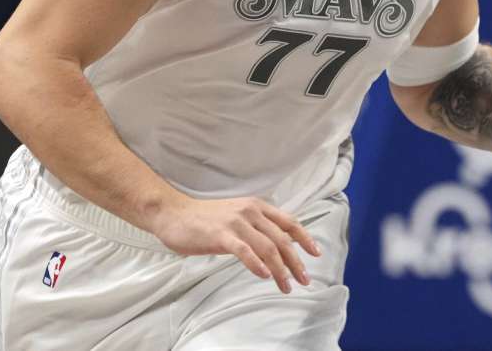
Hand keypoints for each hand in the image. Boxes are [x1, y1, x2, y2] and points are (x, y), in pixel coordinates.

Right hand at [150, 196, 320, 293]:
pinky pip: (244, 251)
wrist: (175, 214)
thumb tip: (279, 245)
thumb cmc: (206, 219)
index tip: (316, 253)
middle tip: (304, 280)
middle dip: (296, 261)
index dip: (305, 238)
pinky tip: (264, 275)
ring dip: (280, 270)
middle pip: (282, 239)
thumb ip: (257, 227)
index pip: (289, 222)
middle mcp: (250, 212)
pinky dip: (256, 264)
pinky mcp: (221, 235)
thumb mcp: (237, 217)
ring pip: (267, 248)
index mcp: (257, 206)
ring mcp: (236, 223)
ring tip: (286, 286)